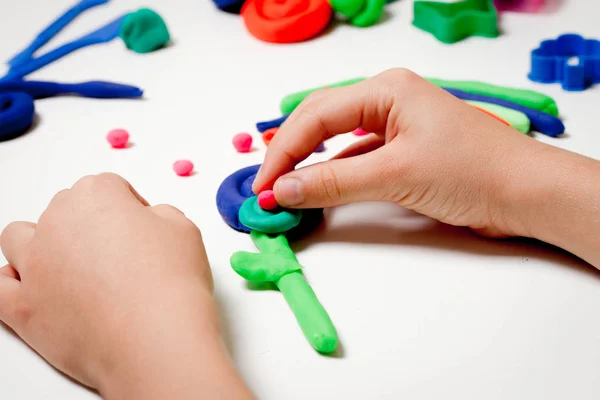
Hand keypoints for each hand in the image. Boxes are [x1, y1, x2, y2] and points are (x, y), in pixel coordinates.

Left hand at [0, 173, 251, 398]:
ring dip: (41, 245)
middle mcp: (57, 223)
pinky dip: (15, 284)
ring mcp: (34, 265)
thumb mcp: (183, 229)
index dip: (130, 207)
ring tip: (71, 266)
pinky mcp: (23, 307)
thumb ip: (161, 215)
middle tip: (119, 253)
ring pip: (19, 239)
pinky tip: (38, 289)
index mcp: (96, 196)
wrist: (156, 338)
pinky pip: (1, 287)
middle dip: (89, 226)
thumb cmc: (170, 283)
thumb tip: (150, 222)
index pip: (108, 188)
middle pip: (65, 210)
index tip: (142, 227)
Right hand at [253, 69, 599, 265]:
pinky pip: (355, 159)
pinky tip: (317, 189)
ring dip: (309, 164)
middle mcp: (387, 101)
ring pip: (336, 140)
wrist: (526, 194)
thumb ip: (334, 183)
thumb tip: (283, 190)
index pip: (316, 116)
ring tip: (283, 188)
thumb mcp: (395, 174)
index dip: (283, 152)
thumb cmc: (473, 171)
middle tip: (266, 186)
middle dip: (290, 152)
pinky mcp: (403, 152)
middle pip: (320, 121)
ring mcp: (395, 127)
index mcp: (386, 90)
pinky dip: (333, 175)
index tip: (263, 185)